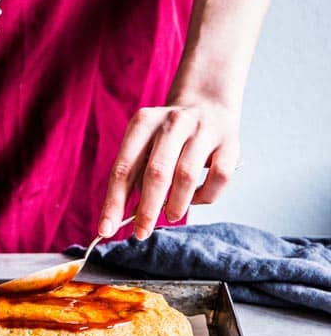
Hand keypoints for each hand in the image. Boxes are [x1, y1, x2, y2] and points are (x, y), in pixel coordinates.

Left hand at [98, 100, 239, 240]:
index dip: (114, 202)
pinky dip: (205, 196)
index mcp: (144, 122)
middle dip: (146, 210)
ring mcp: (203, 131)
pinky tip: (196, 199)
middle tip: (141, 233)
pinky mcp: (229, 144)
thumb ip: (137, 175)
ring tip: (171, 215)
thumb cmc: (169, 134)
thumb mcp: (146, 143)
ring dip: (176, 205)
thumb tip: (131, 216)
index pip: (124, 167)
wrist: (208, 102)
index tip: (106, 229)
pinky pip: (218, 178)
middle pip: (156, 173)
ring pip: (187, 176)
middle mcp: (173, 123)